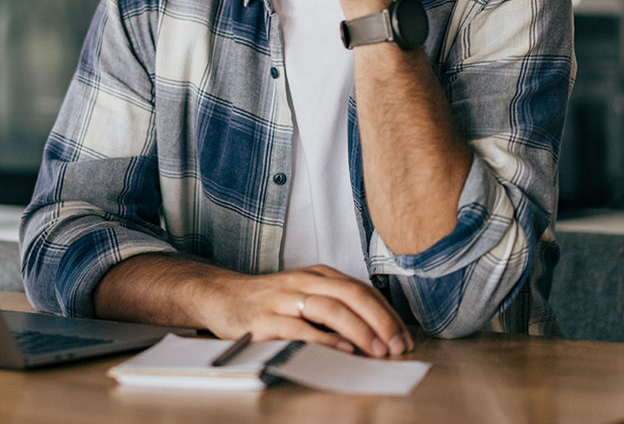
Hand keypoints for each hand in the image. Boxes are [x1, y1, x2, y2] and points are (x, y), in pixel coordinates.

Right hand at [199, 264, 412, 356]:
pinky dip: (323, 338)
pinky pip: (299, 327)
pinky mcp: (265, 319)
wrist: (220, 296)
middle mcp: (303, 282)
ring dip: (358, 330)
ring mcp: (283, 299)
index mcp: (317, 275)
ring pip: (330, 308)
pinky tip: (340, 349)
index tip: (403, 336)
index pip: (361, 289)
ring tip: (376, 350)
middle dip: (380, 320)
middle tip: (397, 345)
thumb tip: (373, 332)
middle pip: (351, 294)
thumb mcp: (303, 293)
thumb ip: (333, 305)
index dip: (386, 313)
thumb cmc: (267, 300)